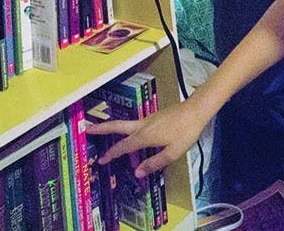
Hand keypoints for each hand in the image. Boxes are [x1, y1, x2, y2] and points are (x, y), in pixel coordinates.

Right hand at [85, 94, 209, 177]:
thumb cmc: (185, 132)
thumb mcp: (172, 152)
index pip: (123, 146)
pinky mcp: (155, 116)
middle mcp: (143, 125)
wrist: (196, 110)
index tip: (101, 160)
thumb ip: (154, 163)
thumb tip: (137, 172)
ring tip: (104, 132)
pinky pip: (137, 125)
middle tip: (87, 128)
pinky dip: (129, 130)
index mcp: (144, 136)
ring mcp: (148, 119)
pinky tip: (134, 136)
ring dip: (113, 128)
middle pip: (117, 126)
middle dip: (101, 128)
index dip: (111, 154)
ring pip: (126, 124)